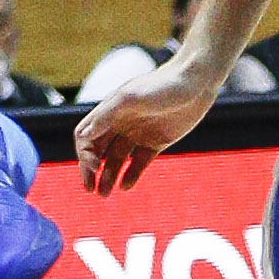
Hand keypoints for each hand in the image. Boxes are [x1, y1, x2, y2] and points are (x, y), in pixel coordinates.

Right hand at [75, 52, 224, 196]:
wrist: (194, 83)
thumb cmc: (161, 85)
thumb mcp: (131, 98)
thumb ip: (106, 115)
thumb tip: (83, 136)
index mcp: (110, 111)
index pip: (86, 135)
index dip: (84, 154)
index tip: (93, 168)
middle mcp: (121, 123)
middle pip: (97, 150)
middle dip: (91, 170)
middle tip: (91, 191)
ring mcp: (138, 133)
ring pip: (116, 159)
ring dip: (108, 176)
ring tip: (105, 194)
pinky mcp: (157, 142)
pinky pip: (139, 163)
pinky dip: (130, 175)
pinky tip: (126, 186)